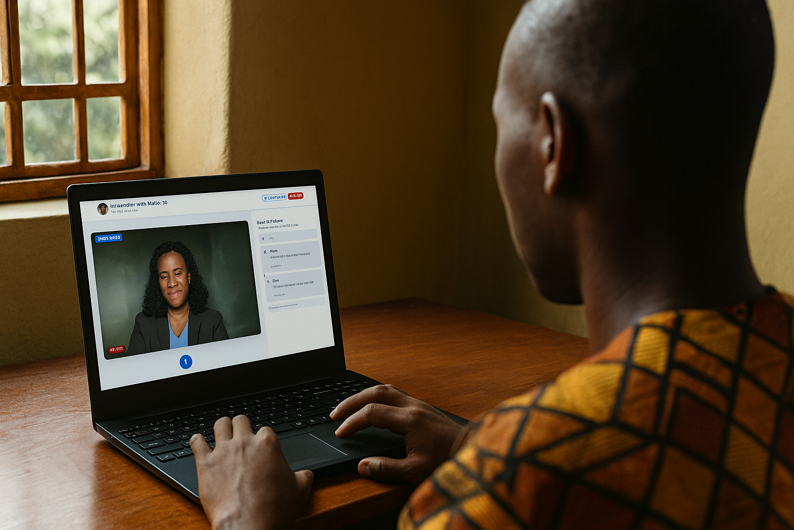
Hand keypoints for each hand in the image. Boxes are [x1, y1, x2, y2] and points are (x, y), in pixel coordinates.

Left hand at [191, 416, 313, 529]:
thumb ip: (303, 477)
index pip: (265, 429)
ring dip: (221, 427)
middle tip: (241, 436)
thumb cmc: (274, 509)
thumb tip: (306, 474)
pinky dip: (198, 441)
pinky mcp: (205, 464)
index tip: (262, 447)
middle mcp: (244, 442)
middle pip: (241, 420)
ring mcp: (223, 451)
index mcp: (267, 444)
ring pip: (220, 424)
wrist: (248, 525)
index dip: (263, 439)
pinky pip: (196, 442)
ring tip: (222, 434)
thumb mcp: (299, 492)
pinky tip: (200, 443)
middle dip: (241, 426)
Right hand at [330, 384, 464, 483]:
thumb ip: (387, 469)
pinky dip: (377, 396)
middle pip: (376, 392)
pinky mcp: (422, 407)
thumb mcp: (415, 471)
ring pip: (386, 389)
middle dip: (352, 401)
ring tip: (347, 406)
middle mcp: (413, 406)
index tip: (340, 432)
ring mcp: (418, 404)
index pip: (372, 413)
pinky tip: (371, 404)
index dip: (352, 422)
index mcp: (410, 420)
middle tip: (335, 413)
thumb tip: (363, 466)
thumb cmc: (447, 460)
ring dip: (364, 395)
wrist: (472, 451)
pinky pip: (395, 393)